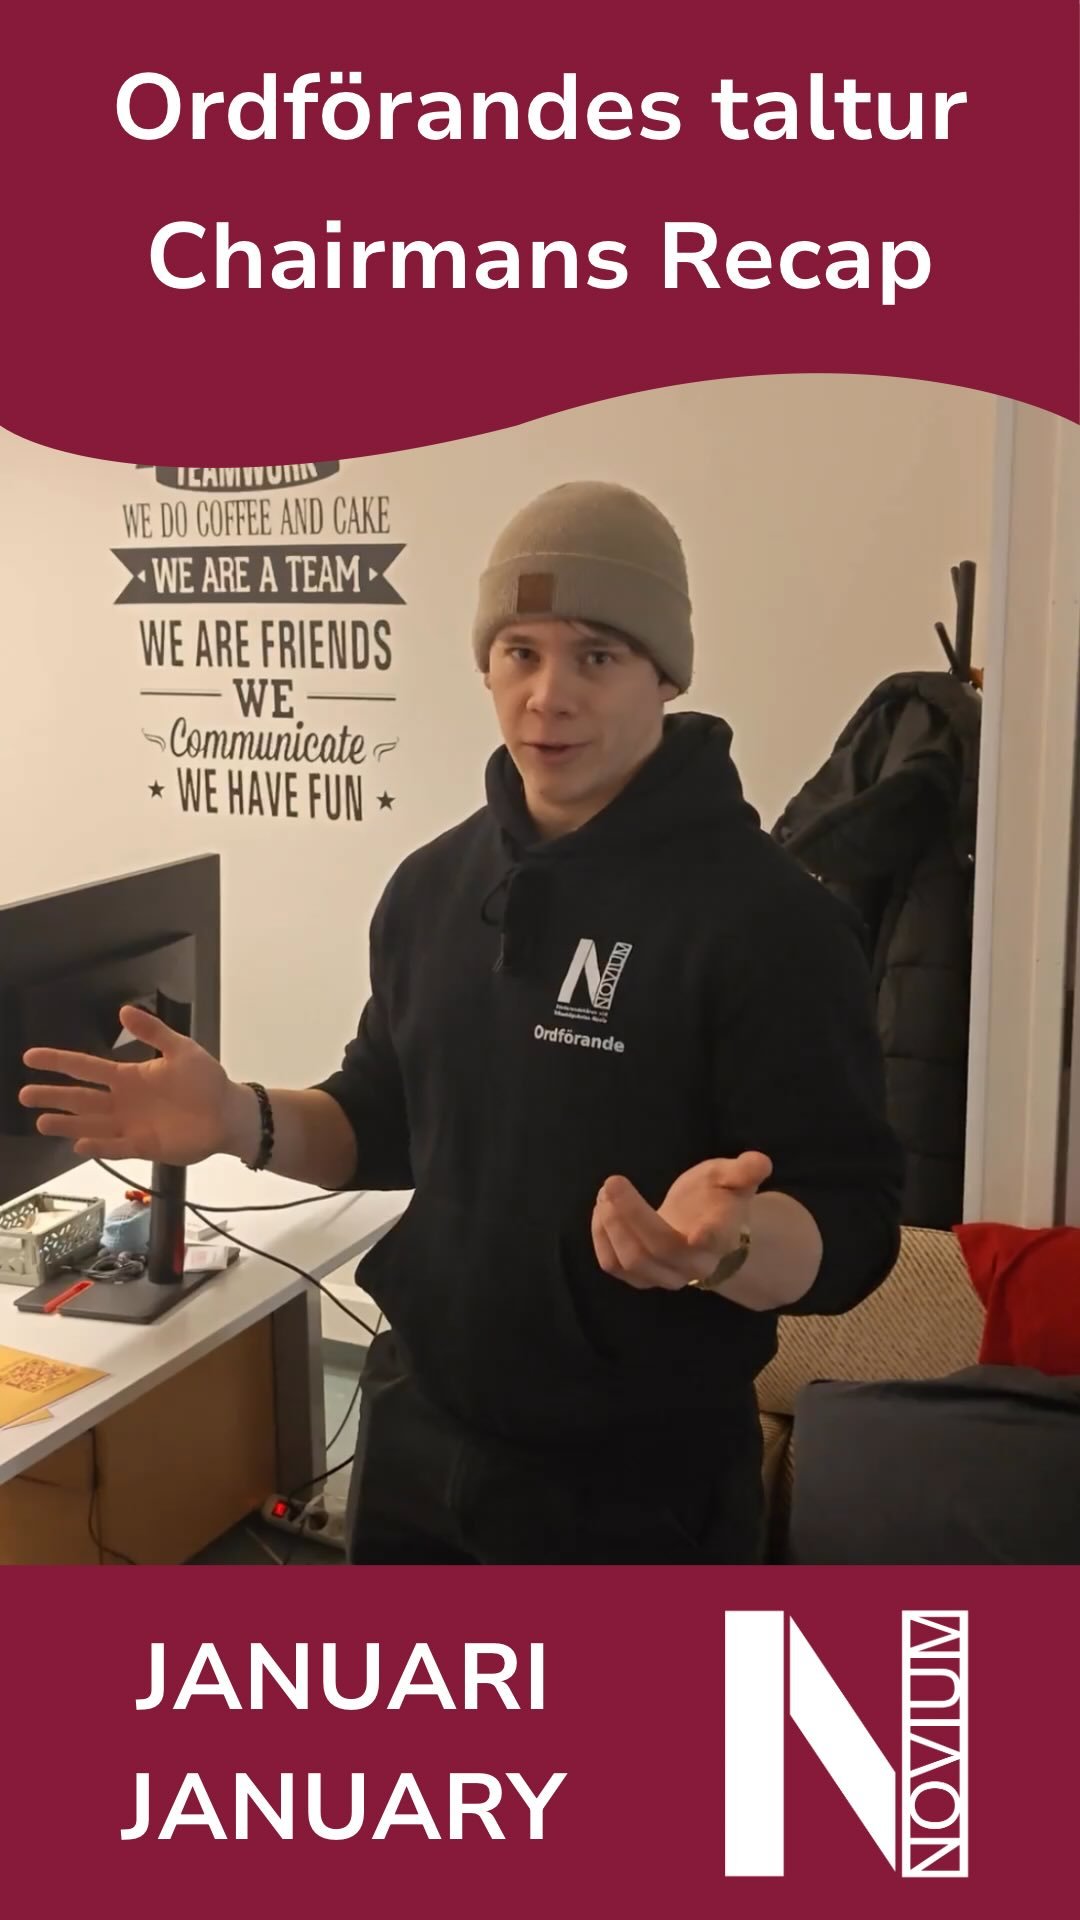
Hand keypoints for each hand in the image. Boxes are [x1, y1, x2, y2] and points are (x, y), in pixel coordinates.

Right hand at [19, 1004, 242, 1166]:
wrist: (228, 1112)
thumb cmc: (204, 1079)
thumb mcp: (180, 1048)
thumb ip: (153, 1031)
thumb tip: (123, 1010)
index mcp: (128, 1076)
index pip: (86, 1067)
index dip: (59, 1062)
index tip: (31, 1057)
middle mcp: (122, 1101)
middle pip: (80, 1098)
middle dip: (53, 1096)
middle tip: (24, 1095)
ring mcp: (130, 1125)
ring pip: (91, 1124)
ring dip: (67, 1124)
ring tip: (41, 1122)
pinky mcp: (143, 1146)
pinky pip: (115, 1147)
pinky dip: (98, 1146)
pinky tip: (78, 1145)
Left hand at [592, 1152, 772, 1290]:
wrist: (704, 1231)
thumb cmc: (716, 1199)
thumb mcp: (733, 1178)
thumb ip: (744, 1171)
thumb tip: (760, 1162)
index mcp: (722, 1236)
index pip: (717, 1240)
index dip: (709, 1237)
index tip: (698, 1232)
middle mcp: (694, 1264)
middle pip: (660, 1247)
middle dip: (631, 1213)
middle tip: (612, 1182)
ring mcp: (666, 1276)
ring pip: (632, 1261)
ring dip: (612, 1225)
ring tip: (606, 1193)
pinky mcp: (641, 1278)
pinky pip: (613, 1266)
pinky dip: (601, 1238)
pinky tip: (602, 1210)